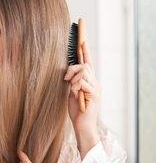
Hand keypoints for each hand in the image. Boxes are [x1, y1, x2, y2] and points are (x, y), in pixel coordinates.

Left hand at [64, 41, 100, 158]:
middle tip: (66, 80)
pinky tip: (75, 94)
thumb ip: (71, 80)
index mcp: (90, 80)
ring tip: (71, 91)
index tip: (82, 38)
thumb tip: (68, 72)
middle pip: (85, 64)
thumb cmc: (77, 109)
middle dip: (72, 68)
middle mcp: (95, 81)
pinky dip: (75, 86)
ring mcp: (96, 87)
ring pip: (83, 71)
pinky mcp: (94, 93)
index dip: (85, 50)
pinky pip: (82, 82)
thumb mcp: (71, 91)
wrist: (83, 125)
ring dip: (73, 79)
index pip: (88, 61)